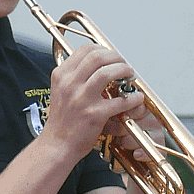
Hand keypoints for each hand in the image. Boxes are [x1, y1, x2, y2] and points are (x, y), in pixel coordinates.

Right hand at [42, 43, 146, 157]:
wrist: (57, 145)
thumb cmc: (63, 120)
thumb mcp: (62, 90)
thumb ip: (76, 76)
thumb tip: (99, 63)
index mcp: (62, 75)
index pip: (85, 50)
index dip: (104, 49)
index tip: (112, 56)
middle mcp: (69, 84)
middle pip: (98, 56)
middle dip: (117, 57)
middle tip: (124, 65)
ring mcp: (81, 99)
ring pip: (107, 72)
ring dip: (124, 70)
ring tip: (130, 75)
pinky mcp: (94, 114)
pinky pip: (120, 101)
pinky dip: (133, 98)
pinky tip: (136, 98)